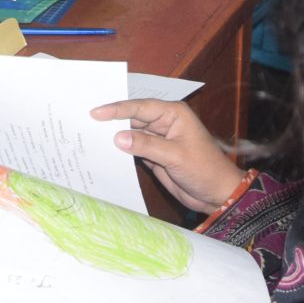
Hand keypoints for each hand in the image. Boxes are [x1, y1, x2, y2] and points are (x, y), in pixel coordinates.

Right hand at [91, 97, 244, 212]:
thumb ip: (147, 145)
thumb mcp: (175, 156)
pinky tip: (105, 152)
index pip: (140, 108)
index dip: (117, 109)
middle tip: (86, 122)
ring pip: (132, 134)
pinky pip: (134, 150)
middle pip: (133, 119)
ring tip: (90, 136)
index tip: (96, 113)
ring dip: (115, 137)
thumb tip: (118, 137)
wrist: (217, 194)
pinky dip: (122, 152)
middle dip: (112, 121)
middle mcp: (164, 123)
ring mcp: (159, 140)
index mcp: (173, 114)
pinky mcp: (155, 155)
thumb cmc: (204, 169)